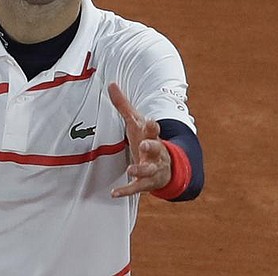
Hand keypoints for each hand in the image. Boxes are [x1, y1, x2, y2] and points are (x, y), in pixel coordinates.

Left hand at [108, 83, 171, 197]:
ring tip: (131, 170)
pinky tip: (114, 193)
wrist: (166, 167)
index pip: (154, 129)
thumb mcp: (135, 123)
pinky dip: (127, 190)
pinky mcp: (147, 183)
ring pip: (150, 170)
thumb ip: (123, 105)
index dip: (153, 126)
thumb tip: (111, 83)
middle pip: (156, 148)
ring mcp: (154, 168)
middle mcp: (156, 152)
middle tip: (144, 145)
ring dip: (141, 170)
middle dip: (152, 146)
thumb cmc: (146, 139)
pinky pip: (138, 188)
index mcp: (152, 136)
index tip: (151, 121)